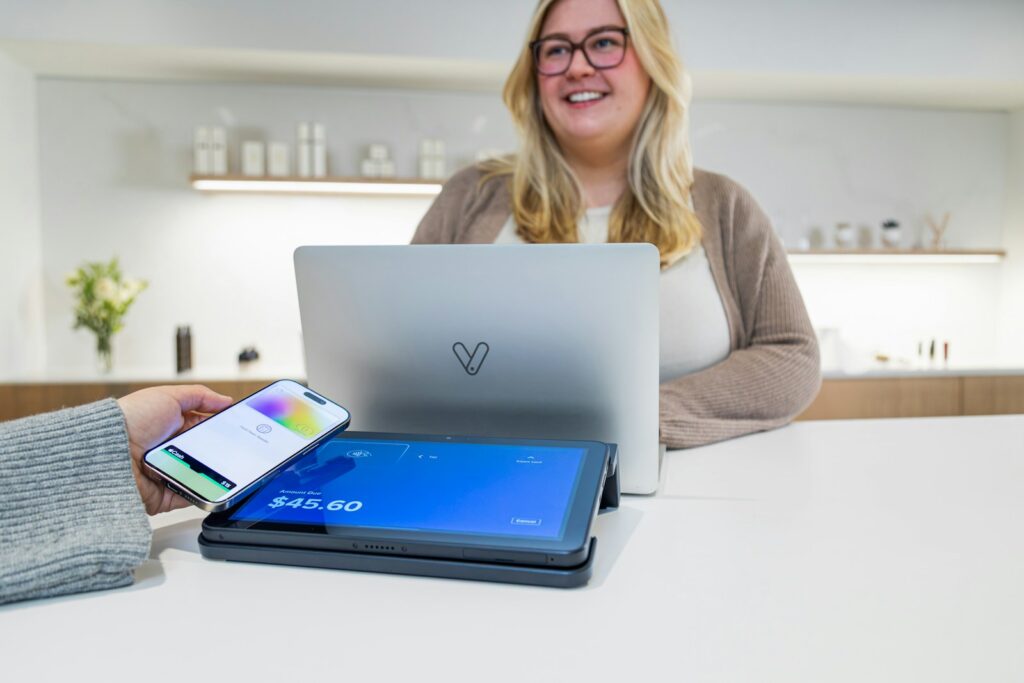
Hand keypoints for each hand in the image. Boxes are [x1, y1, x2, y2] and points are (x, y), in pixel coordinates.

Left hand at [117, 385, 233, 514]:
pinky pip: (192, 496)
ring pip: (204, 476)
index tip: (240, 430)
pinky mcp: (166, 496)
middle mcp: (171, 451)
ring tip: (226, 465)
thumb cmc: (131, 420)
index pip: (205, 428)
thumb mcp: (169, 396)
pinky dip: (203, 492)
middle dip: (222, 451)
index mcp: (172, 427)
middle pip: (208, 453)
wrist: (107, 452)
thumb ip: (200, 396)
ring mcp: (170, 474)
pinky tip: (213, 484)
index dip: (222, 429)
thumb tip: (226, 401)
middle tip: (238, 448)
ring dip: (214, 472)